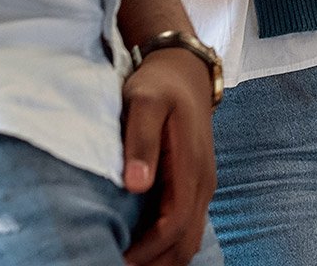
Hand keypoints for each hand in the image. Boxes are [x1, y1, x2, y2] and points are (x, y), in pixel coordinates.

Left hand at [120, 48, 216, 265]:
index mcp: (191, 166)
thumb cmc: (159, 85)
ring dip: (161, 258)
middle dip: (154, 263)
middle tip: (114, 264)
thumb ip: (141, 141)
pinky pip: (185, 227)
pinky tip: (139, 246)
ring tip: (124, 260)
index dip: (147, 250)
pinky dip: (165, 245)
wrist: (184, 70)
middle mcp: (202, 182)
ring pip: (188, 240)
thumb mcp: (144, 101)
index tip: (115, 257)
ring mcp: (200, 185)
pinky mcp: (193, 185)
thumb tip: (136, 185)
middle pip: (185, 244)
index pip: (175, 225)